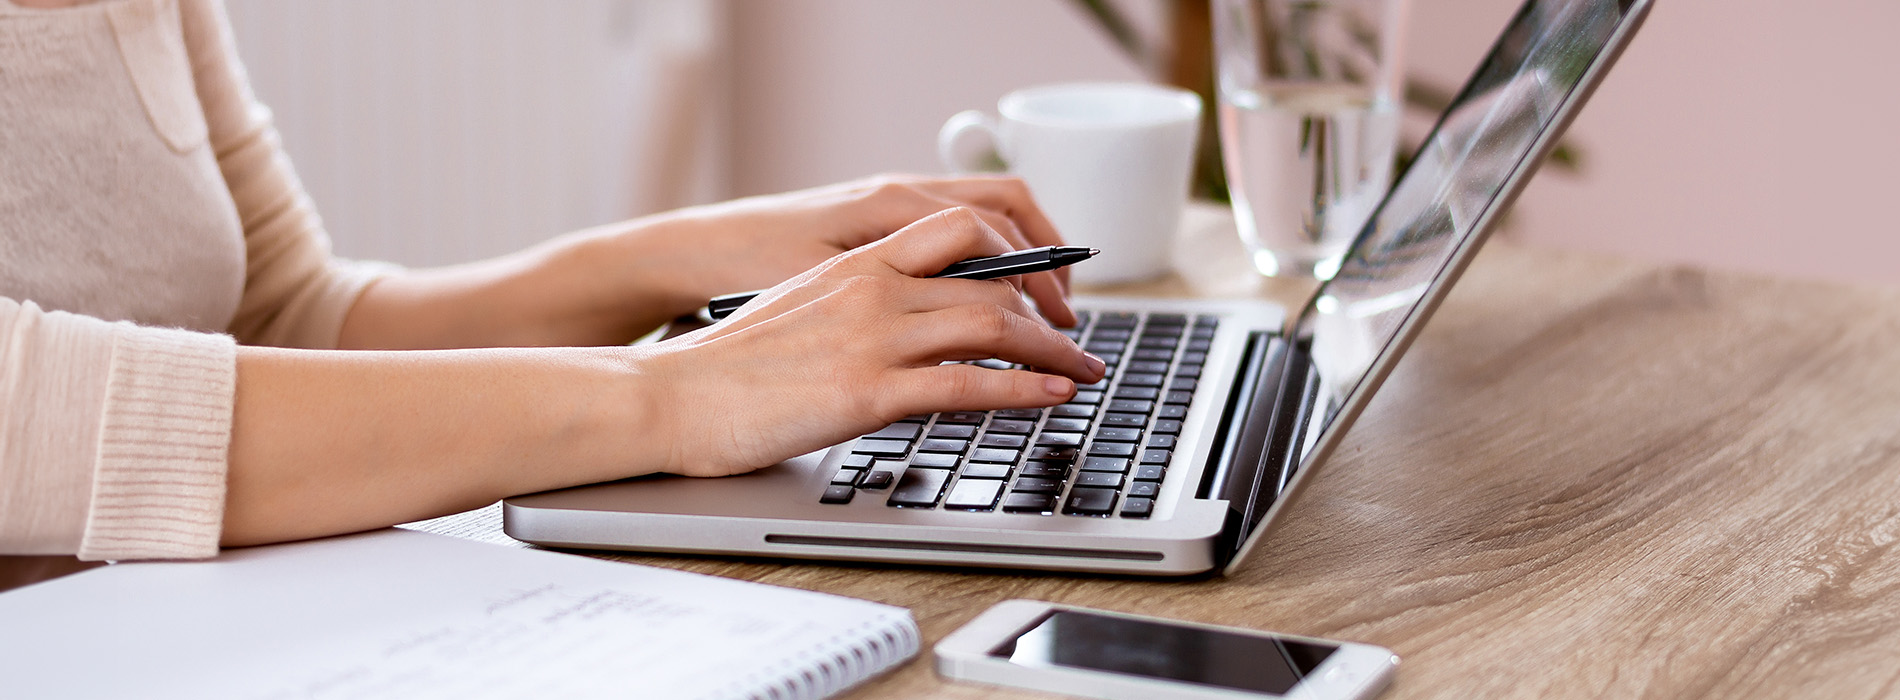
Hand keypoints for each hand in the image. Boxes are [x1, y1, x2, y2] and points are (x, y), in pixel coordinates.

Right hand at [630, 208, 1106, 476]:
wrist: (670, 394)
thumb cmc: (727, 365)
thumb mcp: (802, 311)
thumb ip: (860, 307)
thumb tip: (906, 326)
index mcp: (858, 263)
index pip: (960, 231)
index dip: (1016, 255)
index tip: (1043, 285)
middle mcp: (873, 289)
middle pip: (991, 283)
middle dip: (1048, 312)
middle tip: (1076, 337)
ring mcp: (873, 339)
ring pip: (993, 326)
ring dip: (1053, 351)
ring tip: (1084, 370)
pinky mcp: (868, 392)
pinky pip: (969, 384)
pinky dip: (1025, 389)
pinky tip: (1054, 395)